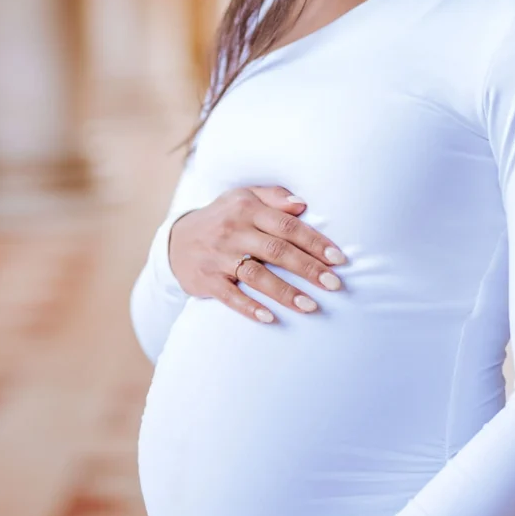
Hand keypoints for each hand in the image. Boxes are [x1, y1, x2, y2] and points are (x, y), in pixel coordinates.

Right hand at [168, 185, 345, 323]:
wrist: (175, 241)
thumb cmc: (222, 218)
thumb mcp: (243, 197)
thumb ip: (274, 197)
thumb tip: (303, 204)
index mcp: (246, 208)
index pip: (287, 226)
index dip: (315, 242)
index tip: (339, 259)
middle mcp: (232, 231)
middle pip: (277, 251)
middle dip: (308, 269)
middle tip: (335, 284)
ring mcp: (218, 257)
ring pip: (257, 275)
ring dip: (286, 292)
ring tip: (312, 306)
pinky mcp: (206, 280)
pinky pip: (229, 296)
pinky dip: (249, 307)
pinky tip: (270, 318)